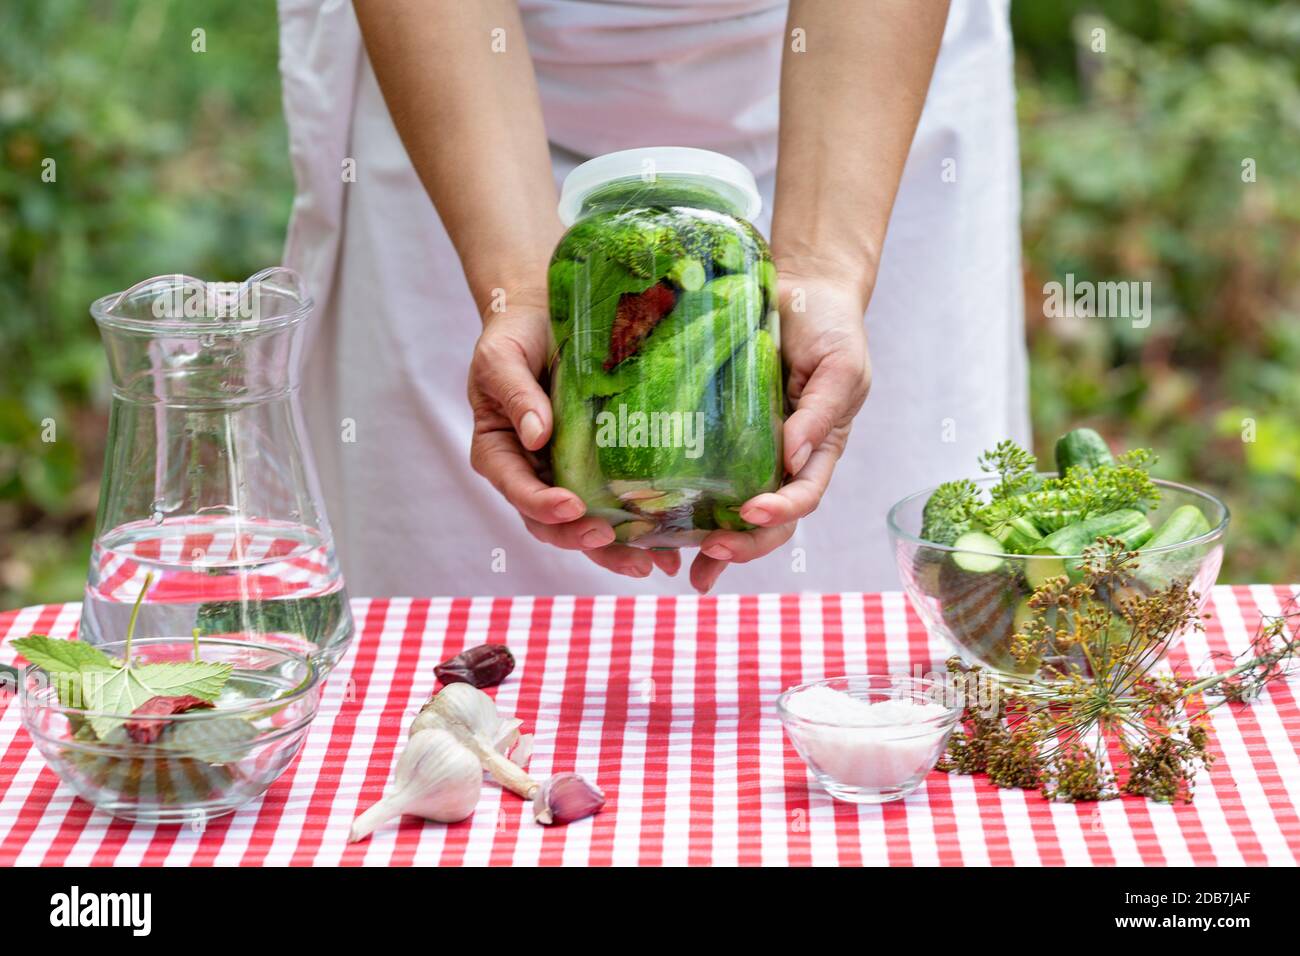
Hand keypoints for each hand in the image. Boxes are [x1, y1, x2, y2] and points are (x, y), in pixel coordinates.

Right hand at [467, 296, 681, 578]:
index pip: (517, 490)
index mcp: (500, 454)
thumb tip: (537, 436)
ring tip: (648, 563)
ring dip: (615, 549)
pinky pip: (617, 505)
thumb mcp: (501, 357)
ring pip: (586, 525)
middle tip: (610, 538)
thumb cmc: (514, 337)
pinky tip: (670, 546)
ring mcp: (567, 476)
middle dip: (581, 537)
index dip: (541, 505)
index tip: (571, 506)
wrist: (545, 316)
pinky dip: (640, 530)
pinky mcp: (599, 469)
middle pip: (551, 523)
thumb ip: (515, 394)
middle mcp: (533, 474)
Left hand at [689, 273, 871, 592]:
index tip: (753, 513)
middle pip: (766, 521)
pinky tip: (655, 526)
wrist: (801, 287)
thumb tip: (793, 457)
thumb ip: (820, 412)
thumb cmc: (830, 328)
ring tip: (681, 566)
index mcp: (817, 451)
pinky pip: (700, 472)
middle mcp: (782, 460)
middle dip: (741, 543)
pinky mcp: (716, 431)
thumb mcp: (840, 366)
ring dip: (709, 542)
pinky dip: (681, 503)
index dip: (780, 513)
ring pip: (730, 510)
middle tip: (710, 553)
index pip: (803, 496)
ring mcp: (747, 449)